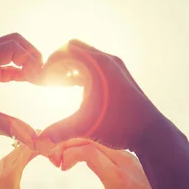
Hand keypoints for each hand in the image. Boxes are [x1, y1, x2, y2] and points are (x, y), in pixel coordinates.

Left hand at [0, 33, 41, 149]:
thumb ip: (14, 128)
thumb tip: (38, 140)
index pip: (13, 45)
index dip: (32, 58)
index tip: (41, 76)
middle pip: (13, 43)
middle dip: (31, 56)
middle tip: (43, 74)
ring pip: (8, 52)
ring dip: (24, 62)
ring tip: (38, 79)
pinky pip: (3, 65)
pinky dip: (16, 71)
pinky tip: (28, 81)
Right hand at [35, 39, 163, 149]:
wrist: (150, 132)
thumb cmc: (119, 126)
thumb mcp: (85, 127)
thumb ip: (59, 130)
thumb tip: (38, 140)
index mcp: (97, 65)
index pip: (66, 49)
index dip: (49, 63)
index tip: (40, 80)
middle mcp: (107, 60)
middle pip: (74, 48)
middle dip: (58, 62)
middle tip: (47, 80)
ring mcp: (114, 67)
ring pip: (84, 56)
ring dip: (69, 66)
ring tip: (57, 85)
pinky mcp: (118, 75)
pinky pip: (93, 65)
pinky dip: (80, 72)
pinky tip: (72, 88)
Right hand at [50, 138, 167, 188]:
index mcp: (115, 175)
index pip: (88, 152)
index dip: (69, 155)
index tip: (61, 168)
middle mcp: (120, 160)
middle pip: (88, 141)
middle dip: (67, 146)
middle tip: (54, 159)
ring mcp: (124, 154)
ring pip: (94, 139)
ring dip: (75, 145)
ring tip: (62, 157)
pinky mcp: (125, 152)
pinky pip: (102, 143)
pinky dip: (85, 146)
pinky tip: (77, 155)